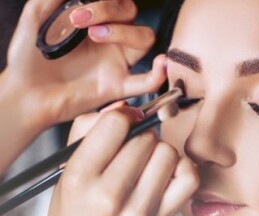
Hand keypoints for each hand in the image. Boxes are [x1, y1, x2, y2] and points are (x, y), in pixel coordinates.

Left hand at [3, 0, 164, 129]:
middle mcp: (109, 41)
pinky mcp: (117, 87)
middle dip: (108, 10)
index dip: (103, 1)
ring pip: (144, 38)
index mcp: (92, 22)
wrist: (27, 93)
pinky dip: (158, 74)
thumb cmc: (29, 59)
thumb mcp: (36, 17)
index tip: (76, 7)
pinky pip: (146, 82)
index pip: (115, 1)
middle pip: (131, 14)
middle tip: (80, 21)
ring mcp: (116, 63)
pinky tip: (160, 64)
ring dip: (125, 31)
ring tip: (96, 35)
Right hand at [38, 106, 198, 215]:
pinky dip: (183, 169)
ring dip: (161, 152)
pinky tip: (169, 174)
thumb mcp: (66, 175)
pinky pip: (188, 180)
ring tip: (150, 163)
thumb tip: (123, 108)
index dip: (123, 118)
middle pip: (145, 140)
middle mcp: (109, 196)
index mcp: (79, 178)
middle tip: (135, 150)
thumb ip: (87, 134)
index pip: (114, 125)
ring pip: (168, 155)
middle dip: (141, 137)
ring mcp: (138, 212)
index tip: (124, 125)